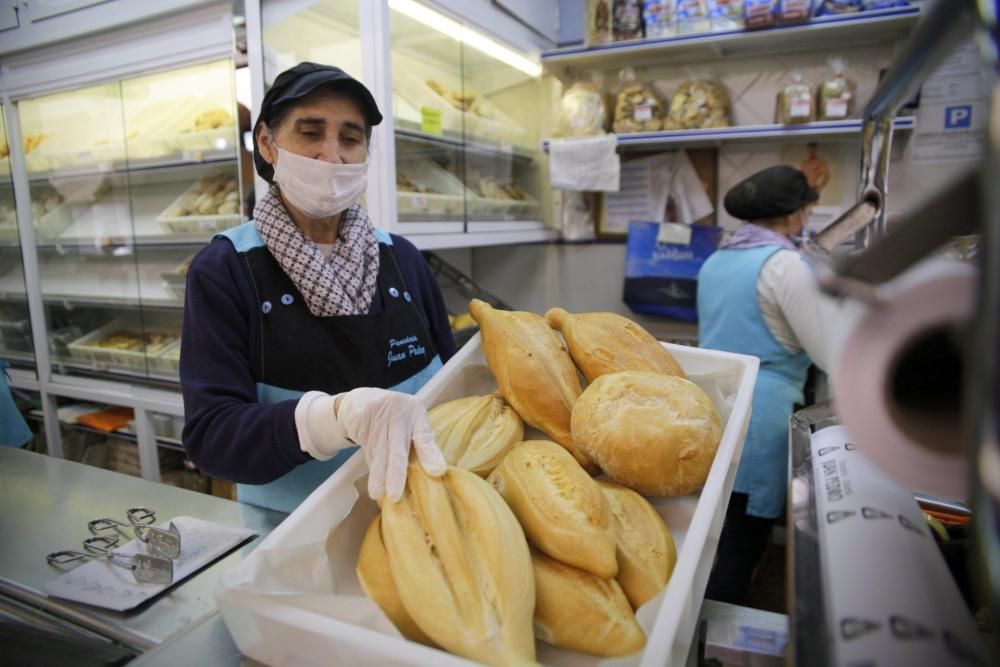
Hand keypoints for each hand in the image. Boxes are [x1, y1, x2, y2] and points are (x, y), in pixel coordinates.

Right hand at [336, 387, 446, 501]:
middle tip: (396, 495)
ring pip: (379, 452)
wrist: (362, 400)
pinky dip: (372, 467)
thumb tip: (435, 474)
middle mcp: (399, 412)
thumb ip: (421, 444)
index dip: (430, 454)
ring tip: (379, 494)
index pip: (424, 435)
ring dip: (379, 476)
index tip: (437, 472)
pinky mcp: (361, 420)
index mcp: (416, 412)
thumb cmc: (395, 418)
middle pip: (397, 448)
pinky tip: (374, 480)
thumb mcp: (411, 424)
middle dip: (396, 473)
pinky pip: (367, 449)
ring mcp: (378, 415)